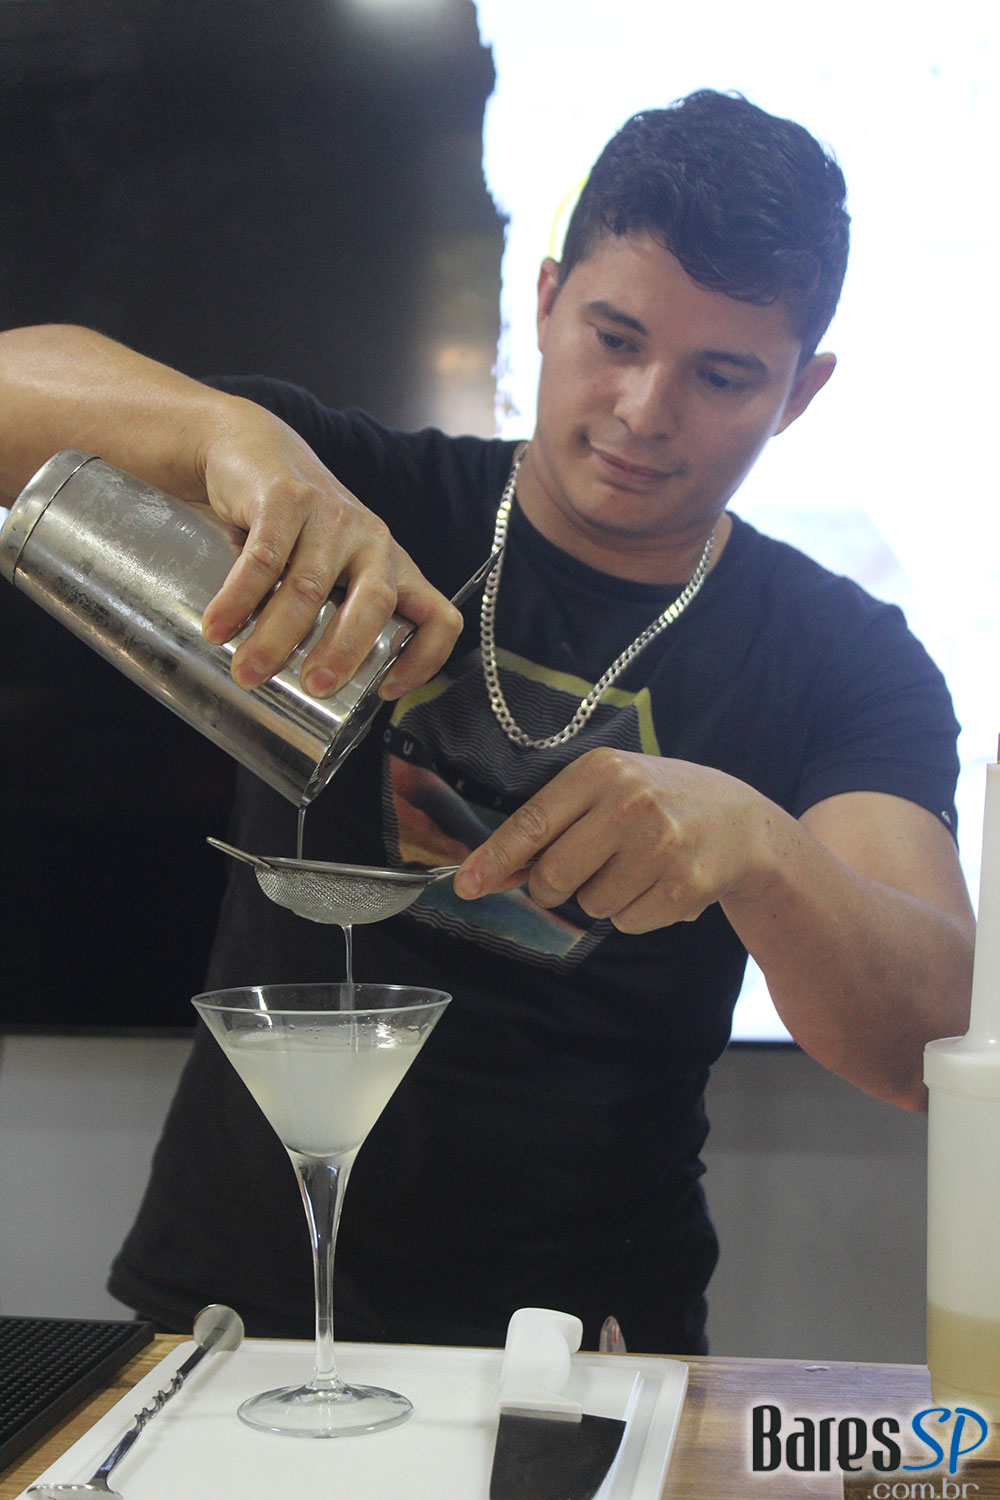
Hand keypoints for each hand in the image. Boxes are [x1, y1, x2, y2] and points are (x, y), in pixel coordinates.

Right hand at [197, 400, 461, 697]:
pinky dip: (239, 598)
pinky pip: (265, 558)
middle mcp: (372, 541)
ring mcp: (332, 516)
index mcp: (392, 567)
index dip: (425, 660)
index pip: (437, 616)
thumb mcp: (328, 569)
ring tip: (247, 671)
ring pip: (310, 587)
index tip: (384, 692)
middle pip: (374, 605)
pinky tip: (218, 627)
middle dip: (343, 652)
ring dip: (275, 637)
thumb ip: (327, 614)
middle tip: (313, 688)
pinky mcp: (287, 498)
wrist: (251, 448)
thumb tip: (301, 690)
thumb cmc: (293, 528)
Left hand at [453, 748, 764, 931]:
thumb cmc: (658, 803)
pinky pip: (627, 923)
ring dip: (604, 897)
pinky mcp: (685, 885)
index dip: (495, 860)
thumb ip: (551, 825)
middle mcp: (630, 802)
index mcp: (601, 771)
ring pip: (590, 905)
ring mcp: (661, 845)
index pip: (533, 823)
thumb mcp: (607, 791)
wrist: (740, 821)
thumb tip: (489, 872)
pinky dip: (636, 912)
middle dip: (556, 885)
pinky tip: (662, 882)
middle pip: (554, 877)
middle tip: (588, 866)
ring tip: (638, 866)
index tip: (466, 885)